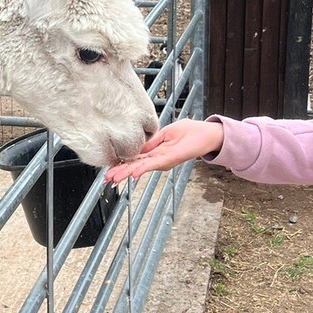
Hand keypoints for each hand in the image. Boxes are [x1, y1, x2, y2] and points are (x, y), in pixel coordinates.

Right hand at [105, 119, 224, 183]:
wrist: (207, 135)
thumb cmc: (190, 132)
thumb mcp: (166, 133)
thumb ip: (152, 142)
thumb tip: (138, 149)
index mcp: (155, 151)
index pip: (135, 159)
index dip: (122, 164)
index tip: (109, 170)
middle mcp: (158, 158)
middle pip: (135, 166)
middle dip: (120, 172)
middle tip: (106, 180)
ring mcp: (163, 159)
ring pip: (141, 167)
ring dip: (126, 172)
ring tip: (113, 178)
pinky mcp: (170, 158)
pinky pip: (153, 164)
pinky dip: (142, 168)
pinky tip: (132, 173)